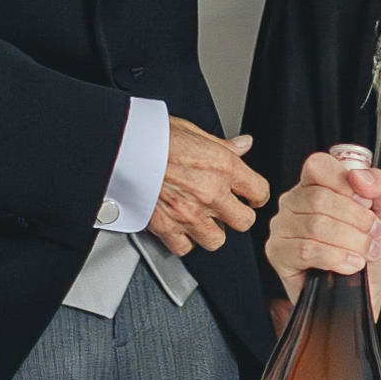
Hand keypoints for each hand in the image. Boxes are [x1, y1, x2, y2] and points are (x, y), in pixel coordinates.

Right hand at [150, 119, 264, 256]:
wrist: (121, 146)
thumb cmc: (153, 135)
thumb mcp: (194, 131)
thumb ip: (223, 145)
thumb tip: (244, 145)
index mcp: (222, 166)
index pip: (259, 192)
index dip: (255, 195)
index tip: (249, 197)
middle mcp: (210, 193)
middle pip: (244, 222)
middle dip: (236, 216)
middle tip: (226, 209)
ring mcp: (189, 213)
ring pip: (216, 240)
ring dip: (211, 231)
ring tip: (202, 219)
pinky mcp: (166, 227)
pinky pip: (184, 248)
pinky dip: (182, 241)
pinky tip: (179, 227)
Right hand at [263, 145, 380, 310]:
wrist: (365, 293)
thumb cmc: (370, 255)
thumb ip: (379, 186)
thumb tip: (359, 175)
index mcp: (316, 185)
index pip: (318, 165)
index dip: (344, 181)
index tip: (366, 202)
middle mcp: (294, 202)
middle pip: (320, 198)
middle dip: (357, 220)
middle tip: (373, 236)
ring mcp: (282, 227)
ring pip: (316, 225)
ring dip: (351, 241)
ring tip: (364, 253)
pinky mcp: (277, 253)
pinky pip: (306, 250)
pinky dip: (336, 258)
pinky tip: (350, 265)